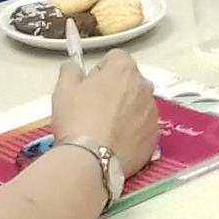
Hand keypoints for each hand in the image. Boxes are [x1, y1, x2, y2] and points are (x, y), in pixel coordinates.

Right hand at [49, 57, 160, 176]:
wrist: (92, 160)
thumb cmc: (77, 119)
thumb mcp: (64, 89)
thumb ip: (70, 70)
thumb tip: (74, 66)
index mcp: (124, 69)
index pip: (115, 58)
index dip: (100, 70)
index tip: (88, 86)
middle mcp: (145, 86)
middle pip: (129, 81)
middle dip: (115, 89)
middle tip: (95, 108)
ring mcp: (153, 112)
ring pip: (138, 104)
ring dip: (126, 109)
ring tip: (105, 128)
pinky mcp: (155, 136)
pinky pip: (143, 126)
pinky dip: (133, 130)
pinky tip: (115, 142)